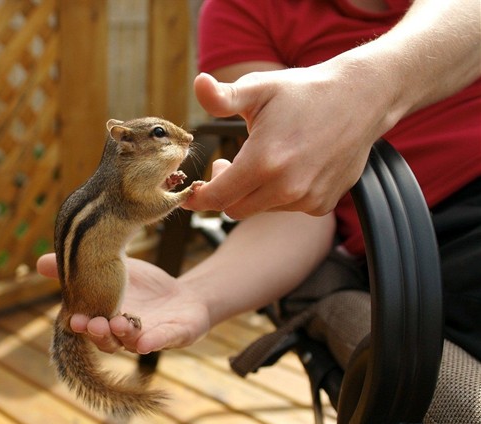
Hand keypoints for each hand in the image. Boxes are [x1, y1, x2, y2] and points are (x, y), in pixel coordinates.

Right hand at [36, 253, 210, 353]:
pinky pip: (162, 342)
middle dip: (97, 332)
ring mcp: (147, 337)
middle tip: (90, 323)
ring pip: (131, 342)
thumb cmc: (143, 286)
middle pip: (106, 340)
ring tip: (118, 321)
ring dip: (122, 334)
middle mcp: (122, 334)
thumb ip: (80, 267)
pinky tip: (146, 342)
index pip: (89, 326)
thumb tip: (38, 262)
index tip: (71, 318)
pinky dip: (153, 343)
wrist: (183, 296)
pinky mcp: (173, 337)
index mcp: (105, 318)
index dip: (80, 324)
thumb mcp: (110, 268)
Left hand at [184, 64, 397, 217]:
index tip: (192, 191)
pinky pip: (288, 208)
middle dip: (224, 191)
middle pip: (235, 209)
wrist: (362, 99)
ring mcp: (307, 198)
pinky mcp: (323, 203)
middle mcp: (286, 187)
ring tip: (262, 160)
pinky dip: (280, 194)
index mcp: (263, 161)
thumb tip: (198, 83)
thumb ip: (223, 96)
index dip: (198, 198)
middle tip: (226, 166)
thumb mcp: (259, 88)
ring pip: (261, 209)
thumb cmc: (304, 92)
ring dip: (253, 192)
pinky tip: (289, 168)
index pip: (217, 198)